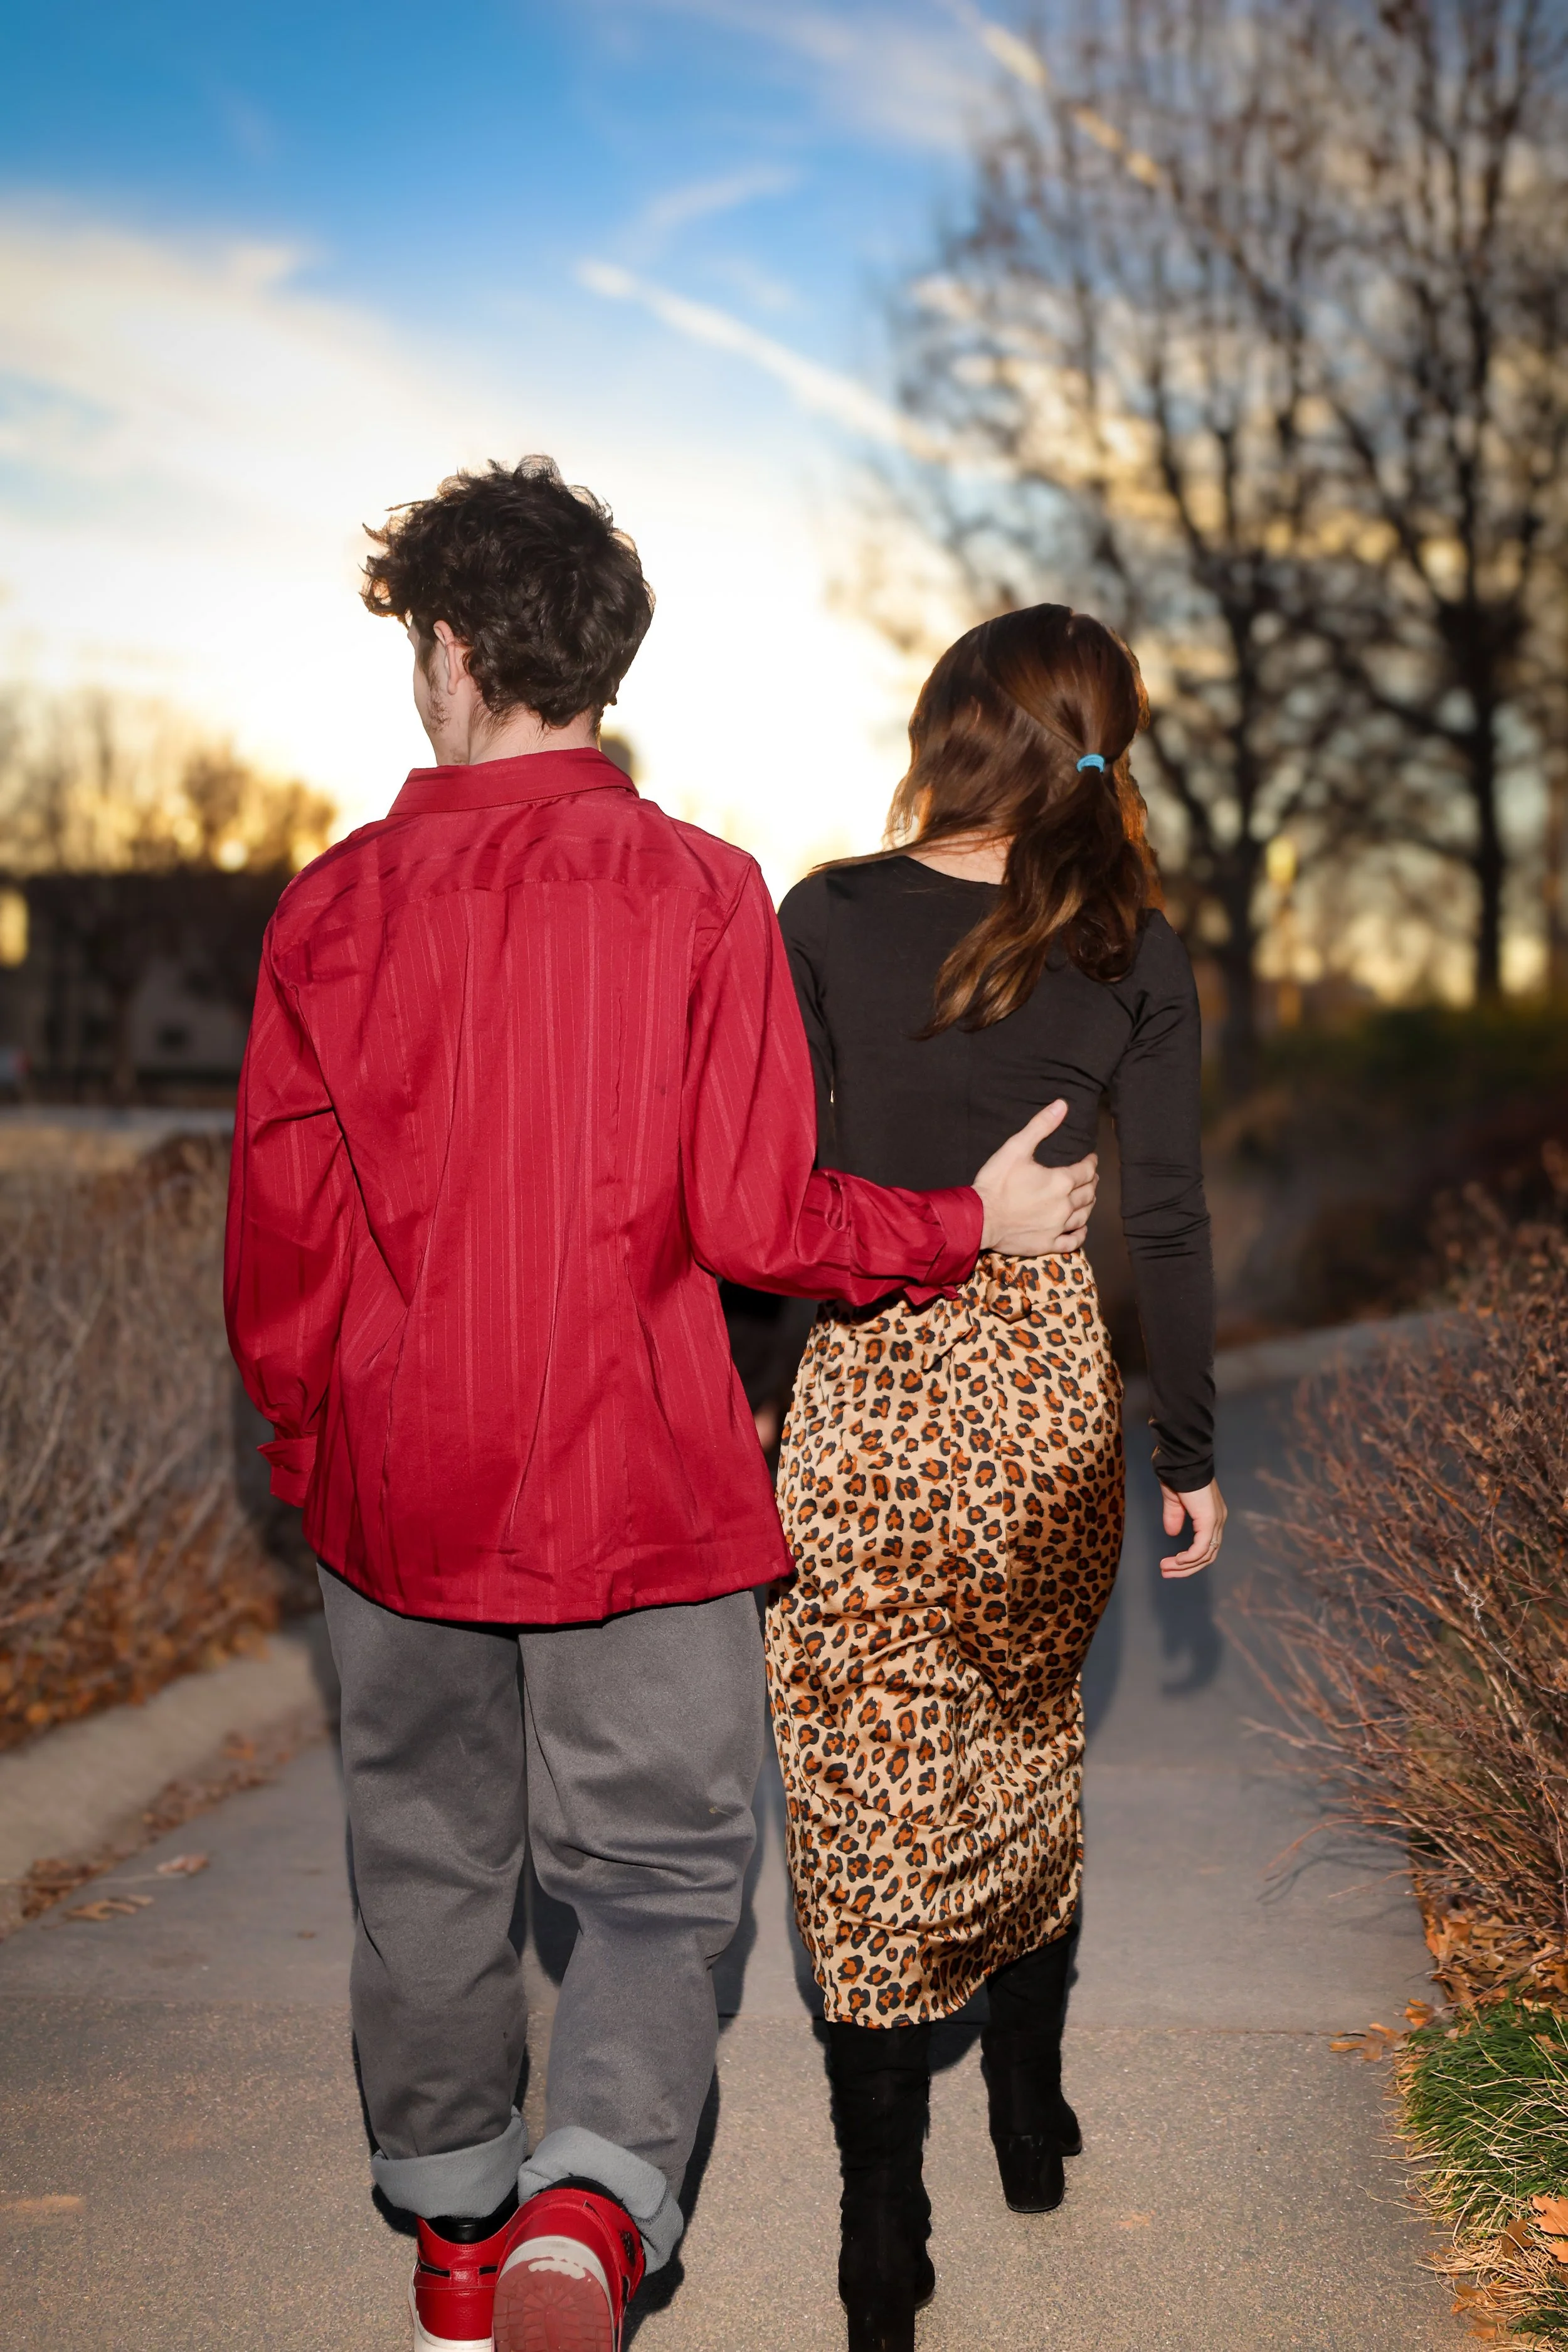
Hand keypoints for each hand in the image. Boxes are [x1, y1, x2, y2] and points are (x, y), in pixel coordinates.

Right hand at [972, 1101, 1098, 1254]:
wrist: (979, 1218)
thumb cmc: (996, 1182)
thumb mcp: (1016, 1147)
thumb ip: (1041, 1126)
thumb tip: (1062, 1105)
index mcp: (1061, 1181)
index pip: (1086, 1170)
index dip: (1091, 1163)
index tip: (1091, 1159)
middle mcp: (1064, 1205)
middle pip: (1087, 1193)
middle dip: (1091, 1182)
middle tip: (1090, 1177)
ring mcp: (1057, 1226)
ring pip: (1084, 1215)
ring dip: (1088, 1204)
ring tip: (1087, 1198)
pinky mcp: (1048, 1243)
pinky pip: (1073, 1240)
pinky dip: (1080, 1233)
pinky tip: (1081, 1227)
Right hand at [1159, 1480, 1225, 1577]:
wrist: (1182, 1461)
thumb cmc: (1178, 1475)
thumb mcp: (1174, 1500)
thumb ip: (1174, 1516)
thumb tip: (1172, 1532)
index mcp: (1211, 1515)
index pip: (1206, 1547)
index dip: (1189, 1560)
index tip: (1169, 1565)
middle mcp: (1218, 1520)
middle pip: (1207, 1556)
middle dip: (1186, 1569)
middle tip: (1166, 1573)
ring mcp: (1215, 1521)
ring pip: (1205, 1556)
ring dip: (1184, 1566)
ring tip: (1165, 1568)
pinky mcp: (1209, 1521)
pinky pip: (1201, 1548)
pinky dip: (1189, 1559)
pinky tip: (1176, 1561)